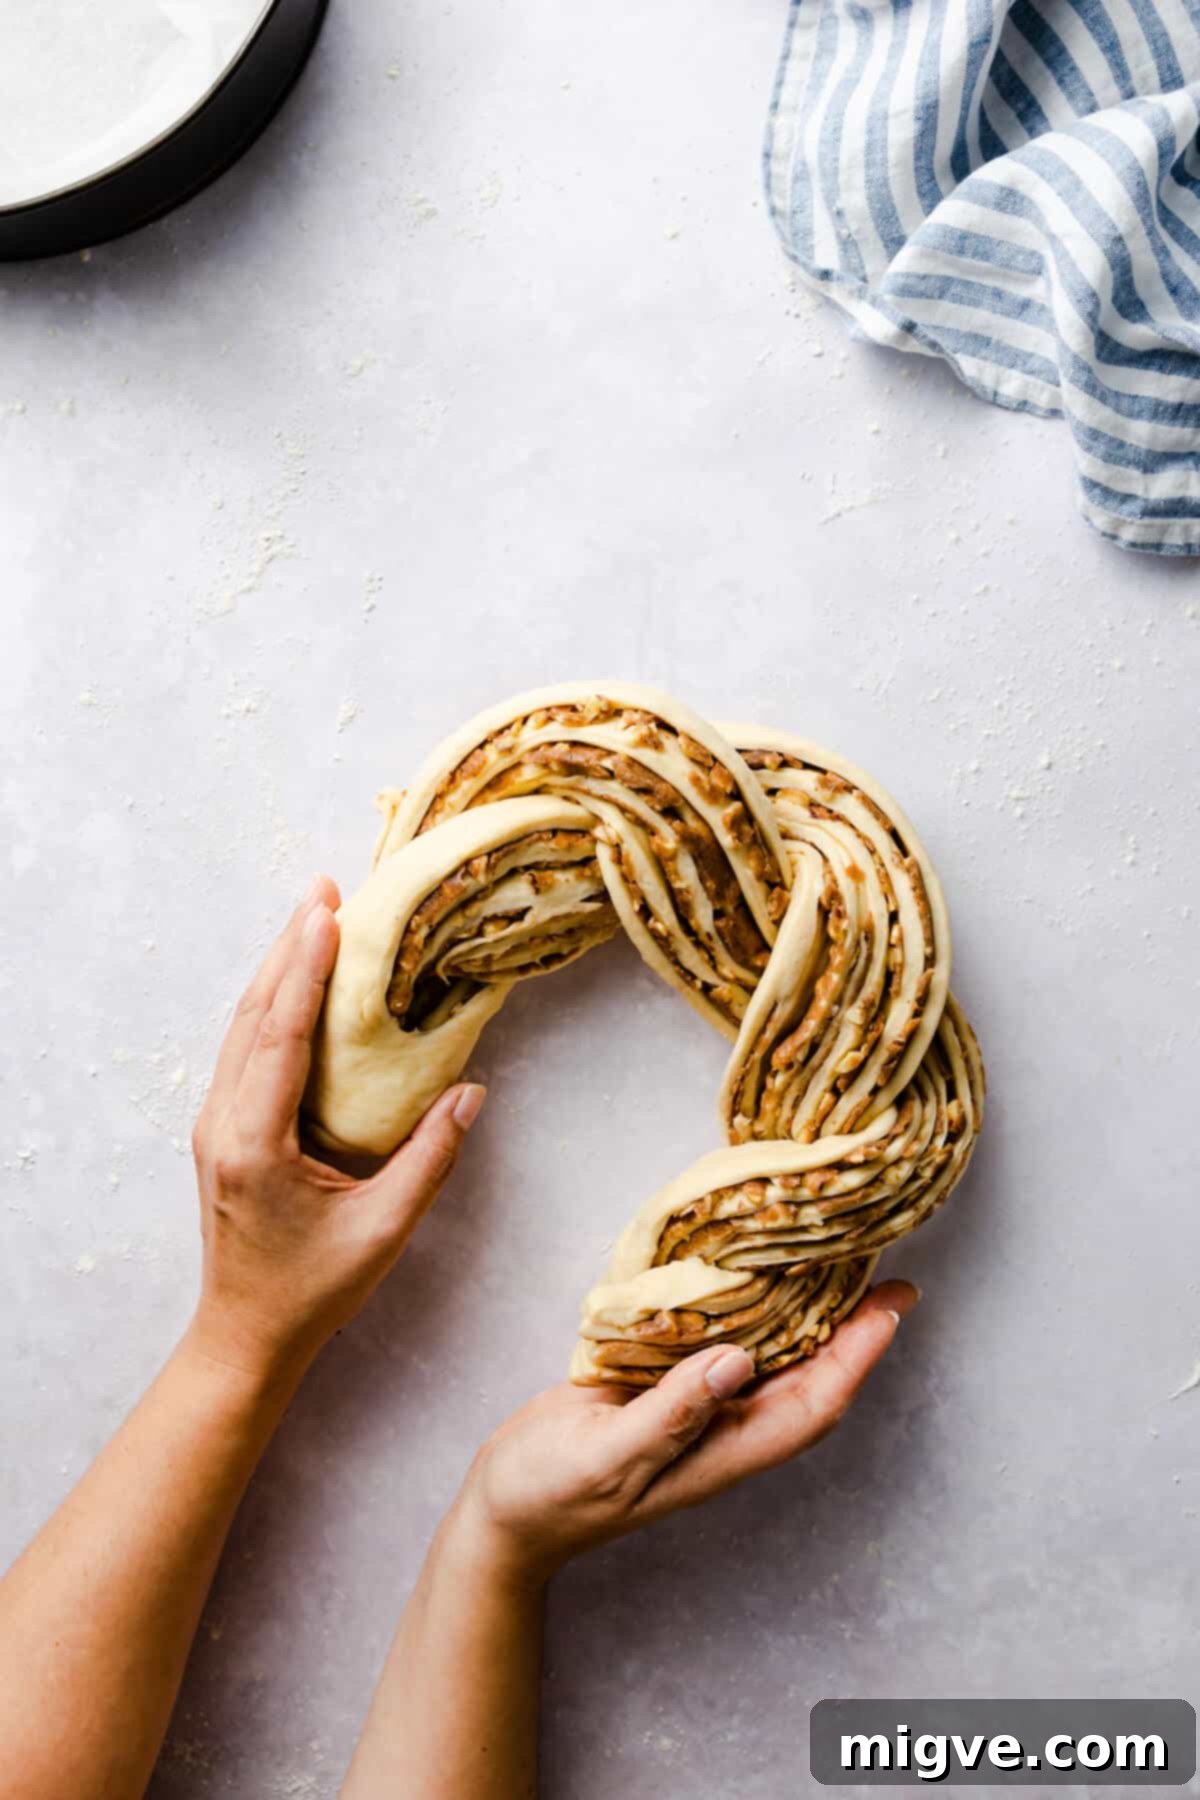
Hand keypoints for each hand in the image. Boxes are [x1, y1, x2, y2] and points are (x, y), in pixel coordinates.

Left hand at [188, 876, 486, 1383]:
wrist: (244, 1338)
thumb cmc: (313, 1292)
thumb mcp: (382, 1230)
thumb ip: (428, 1159)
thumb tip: (470, 1092)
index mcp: (254, 1141)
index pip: (278, 1034)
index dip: (304, 969)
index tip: (327, 913)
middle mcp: (222, 1123)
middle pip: (252, 1014)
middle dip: (288, 947)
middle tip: (322, 890)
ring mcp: (215, 1126)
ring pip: (241, 1026)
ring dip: (276, 970)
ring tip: (311, 918)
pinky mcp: (223, 1131)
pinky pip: (244, 1049)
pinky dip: (271, 1005)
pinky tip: (295, 984)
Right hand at [450, 1282, 918, 1581]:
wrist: (500, 1515)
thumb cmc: (547, 1495)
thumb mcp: (605, 1456)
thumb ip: (671, 1412)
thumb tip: (738, 1360)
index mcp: (718, 1455)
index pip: (812, 1403)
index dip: (859, 1354)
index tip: (894, 1302)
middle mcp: (720, 1434)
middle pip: (809, 1383)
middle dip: (853, 1333)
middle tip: (882, 1270)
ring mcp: (695, 1416)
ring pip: (773, 1366)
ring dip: (810, 1321)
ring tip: (834, 1265)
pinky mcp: (663, 1394)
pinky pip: (726, 1352)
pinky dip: (751, 1316)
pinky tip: (749, 1280)